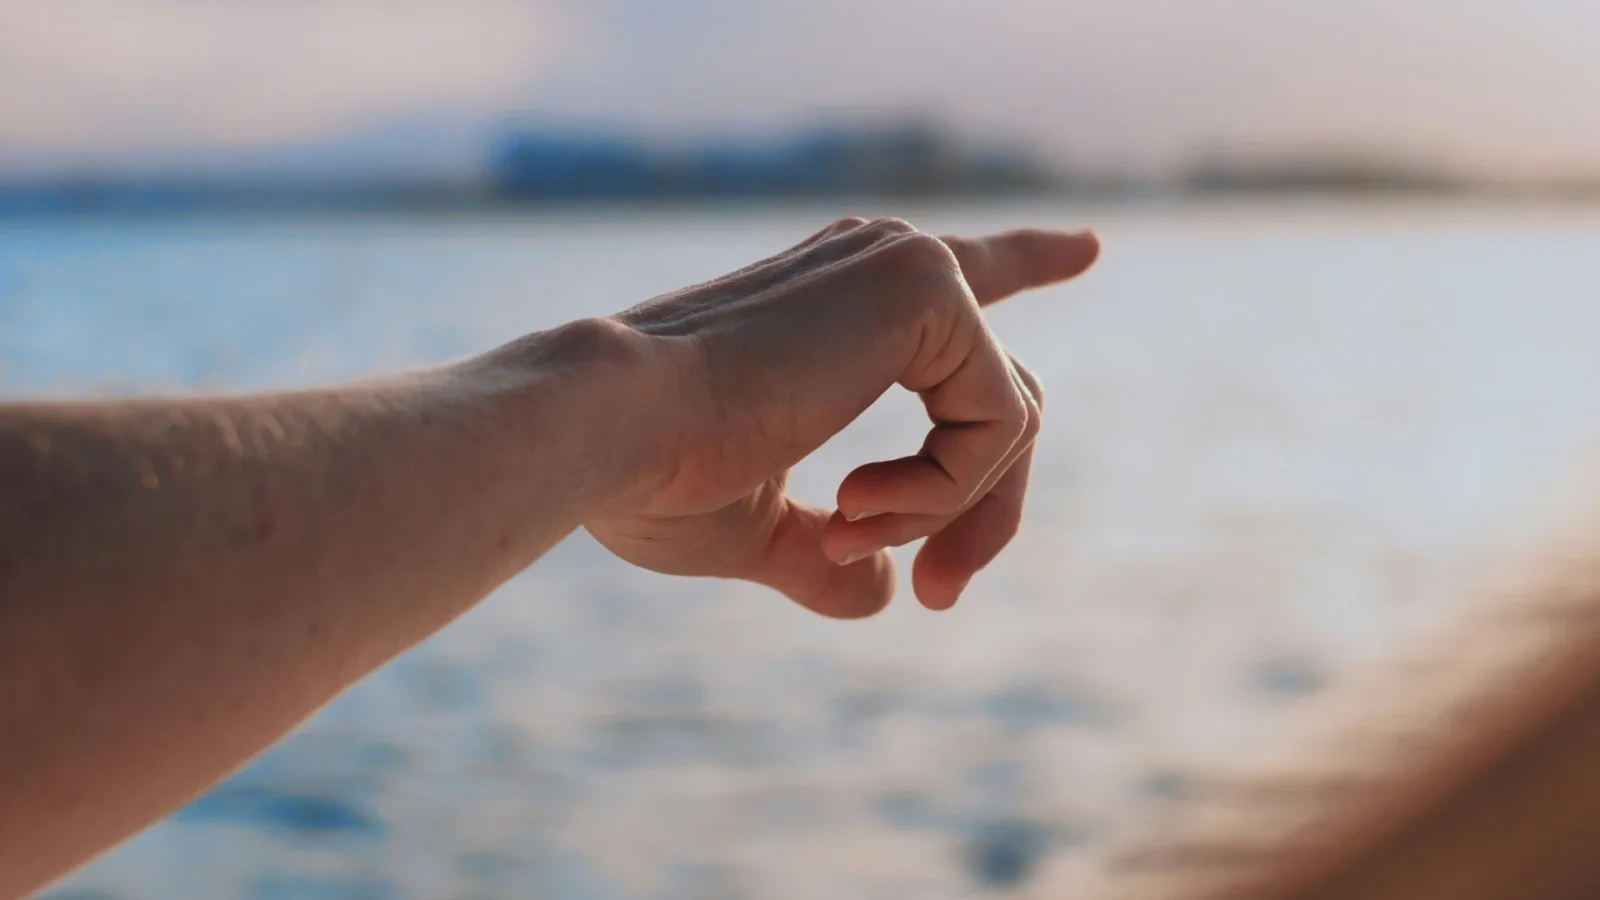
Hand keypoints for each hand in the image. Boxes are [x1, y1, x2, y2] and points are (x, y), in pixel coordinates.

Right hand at [587, 217, 1098, 617]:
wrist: (607, 432)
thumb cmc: (653, 475)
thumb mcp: (756, 528)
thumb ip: (825, 553)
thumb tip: (877, 597)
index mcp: (840, 298)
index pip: (960, 284)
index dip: (1028, 261)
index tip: (1088, 248)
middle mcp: (882, 262)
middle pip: (1003, 403)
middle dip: (983, 510)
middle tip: (939, 598)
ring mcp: (911, 266)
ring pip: (1010, 420)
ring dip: (945, 510)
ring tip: (844, 534)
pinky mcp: (930, 289)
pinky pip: (1000, 423)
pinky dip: (943, 492)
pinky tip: (851, 506)